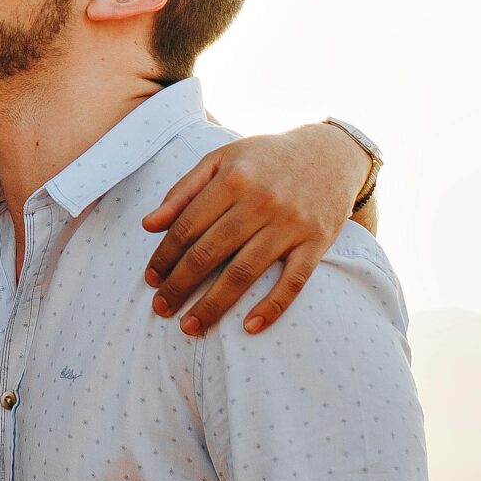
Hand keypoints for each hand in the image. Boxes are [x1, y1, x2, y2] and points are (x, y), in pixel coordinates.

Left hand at [140, 123, 368, 335]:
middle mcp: (260, 202)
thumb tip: (149, 225)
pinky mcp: (316, 243)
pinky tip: (249, 327)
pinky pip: (293, 281)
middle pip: (210, 252)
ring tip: (190, 327)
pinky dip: (272, 306)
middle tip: (161, 307)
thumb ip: (184, 190)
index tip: (151, 279)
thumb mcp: (222, 159)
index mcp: (232, 179)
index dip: (165, 256)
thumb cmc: (266, 158)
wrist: (330, 153)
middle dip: (180, 284)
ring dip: (213, 304)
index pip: (188, 226)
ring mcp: (290, 224)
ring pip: (244, 273)